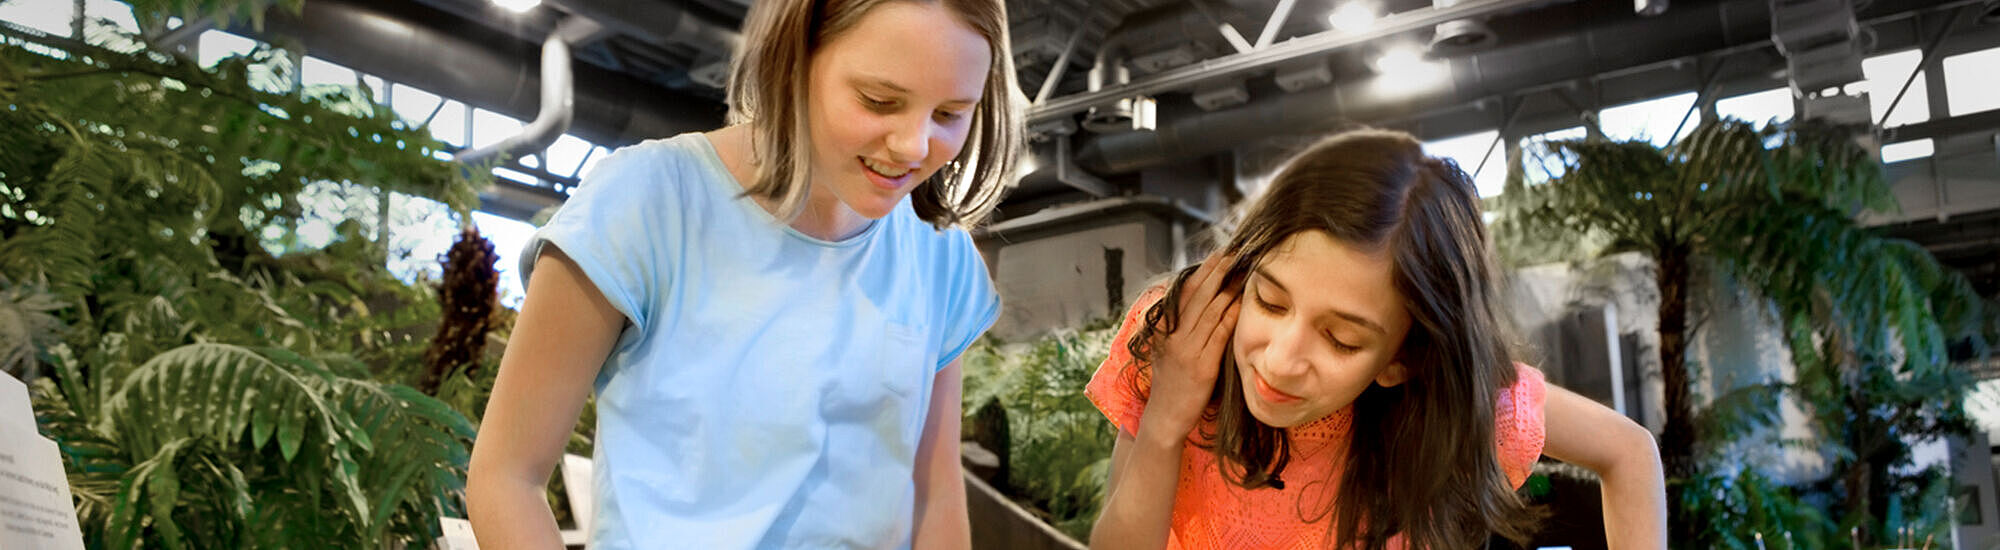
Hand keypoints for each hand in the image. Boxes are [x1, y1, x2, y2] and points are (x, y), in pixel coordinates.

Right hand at [1141, 253, 1241, 438]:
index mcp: (1165, 330)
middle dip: (1217, 272)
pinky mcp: (1201, 367)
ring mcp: (1186, 351)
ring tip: (1241, 272)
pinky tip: (1241, 303)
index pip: (1184, 293)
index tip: (1217, 255)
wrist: (1164, 418)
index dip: (1202, 272)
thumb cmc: (1170, 385)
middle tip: (1233, 253)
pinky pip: (1218, 335)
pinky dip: (1231, 316)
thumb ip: (1178, 330)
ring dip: (1227, 289)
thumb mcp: (1167, 352)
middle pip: (1198, 296)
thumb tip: (1200, 306)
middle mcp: (1174, 337)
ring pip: (1209, 311)